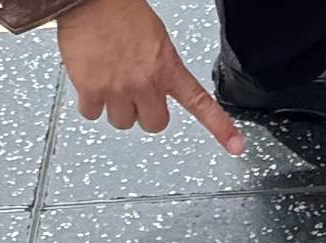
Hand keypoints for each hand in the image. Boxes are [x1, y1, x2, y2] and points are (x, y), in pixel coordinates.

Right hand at [53, 0, 245, 154]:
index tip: (235, 146)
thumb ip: (160, 66)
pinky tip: (92, 83)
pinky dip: (90, 103)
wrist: (90, 1)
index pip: (200, 103)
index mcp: (167, 67)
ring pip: (122, 122)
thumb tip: (153, 83)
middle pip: (155, 125)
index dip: (220, 127)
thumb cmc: (121, 11)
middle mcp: (145, 83)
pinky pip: (93, 115)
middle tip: (137, 97)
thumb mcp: (156, 38)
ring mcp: (119, 89)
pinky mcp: (92, 91)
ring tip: (111, 82)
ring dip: (116, 108)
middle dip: (146, 113)